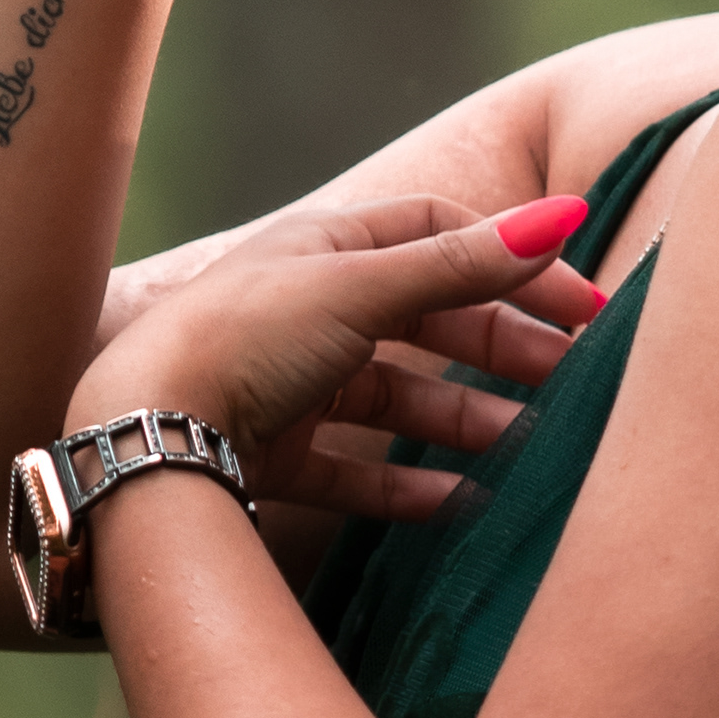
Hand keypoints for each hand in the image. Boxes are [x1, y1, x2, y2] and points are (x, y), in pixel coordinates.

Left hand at [76, 193, 606, 528]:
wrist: (140, 431)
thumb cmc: (245, 340)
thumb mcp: (360, 291)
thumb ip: (463, 266)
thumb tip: (564, 214)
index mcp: (324, 250)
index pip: (439, 238)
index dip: (512, 262)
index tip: (578, 303)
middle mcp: (307, 311)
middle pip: (427, 321)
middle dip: (500, 347)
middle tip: (571, 379)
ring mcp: (288, 386)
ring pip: (397, 401)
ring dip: (464, 422)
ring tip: (528, 447)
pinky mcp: (271, 455)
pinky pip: (354, 471)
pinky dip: (407, 488)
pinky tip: (459, 502)